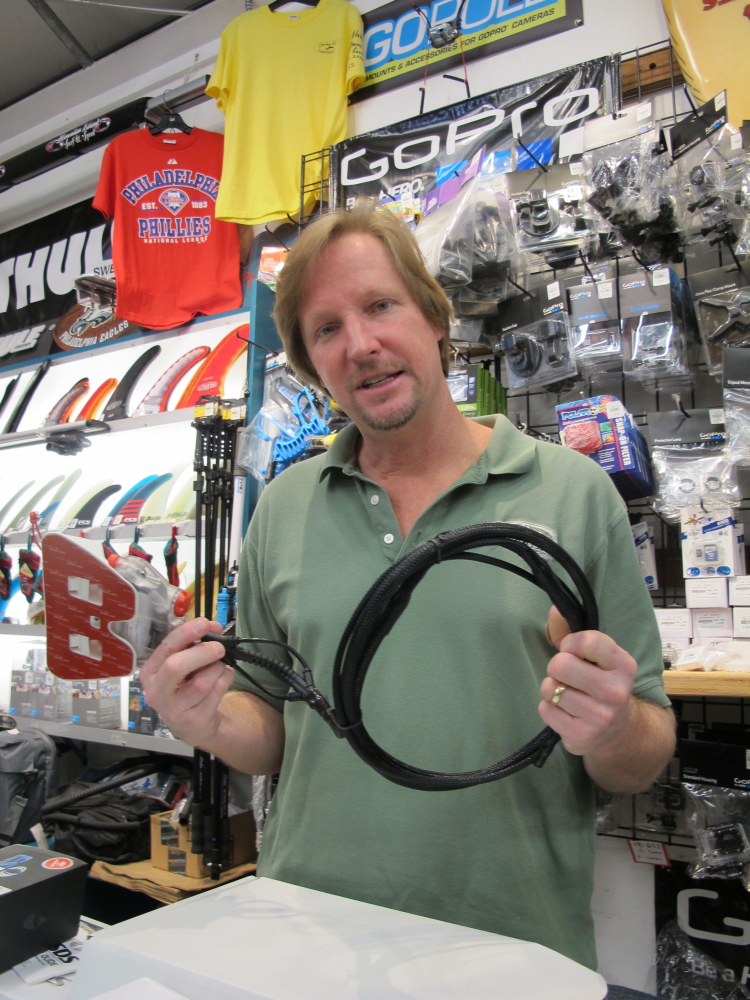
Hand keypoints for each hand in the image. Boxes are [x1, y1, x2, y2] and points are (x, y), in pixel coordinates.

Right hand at [140, 617, 233, 748]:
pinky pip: (217, 691)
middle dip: (201, 652)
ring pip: (202, 681)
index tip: (205, 624)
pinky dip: (226, 678)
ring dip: (218, 669)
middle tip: (219, 648)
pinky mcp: (194, 720)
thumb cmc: (186, 687)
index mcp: (151, 673)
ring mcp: (174, 709)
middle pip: (175, 666)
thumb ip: (191, 647)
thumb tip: (212, 628)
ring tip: (219, 668)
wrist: (194, 724)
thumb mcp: (182, 666)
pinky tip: (222, 679)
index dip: (187, 632)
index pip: (166, 647)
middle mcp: (157, 692)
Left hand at [538, 607, 636, 756]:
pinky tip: (565, 711)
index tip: (571, 649)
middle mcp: (615, 691)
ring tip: (567, 694)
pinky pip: (545, 710)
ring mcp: (599, 716)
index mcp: (623, 665)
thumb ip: (575, 633)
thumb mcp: (600, 659)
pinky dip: (550, 708)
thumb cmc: (603, 684)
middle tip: (567, 675)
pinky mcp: (581, 736)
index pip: (589, 641)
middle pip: (561, 664)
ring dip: (552, 688)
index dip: (571, 642)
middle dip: (557, 667)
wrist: (620, 732)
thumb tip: (553, 611)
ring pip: (549, 688)